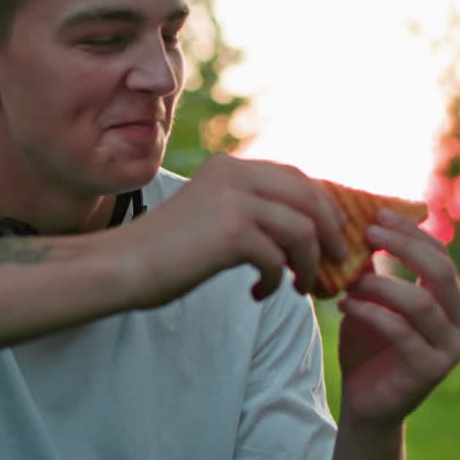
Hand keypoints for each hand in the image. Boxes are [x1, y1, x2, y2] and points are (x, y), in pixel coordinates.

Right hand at [114, 154, 349, 307]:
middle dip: (330, 231)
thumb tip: (302, 229)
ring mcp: (234, 201)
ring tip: (299, 286)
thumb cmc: (164, 251)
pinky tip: (259, 293)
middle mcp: (234, 175)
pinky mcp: (232, 232)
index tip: (333, 235)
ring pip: (303, 229)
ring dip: (309, 263)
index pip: (295, 177)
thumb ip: (248, 210)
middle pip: (309, 197)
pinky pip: (278, 258)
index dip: (322, 205)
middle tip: (338, 261)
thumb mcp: (210, 214)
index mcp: (228, 166)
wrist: (121, 266)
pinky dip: (277, 280)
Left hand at [336, 208, 459, 427]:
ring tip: (351, 279)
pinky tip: (345, 305)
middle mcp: (459, 324)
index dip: (411, 232)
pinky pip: (402, 333)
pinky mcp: (430, 371)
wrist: (364, 404)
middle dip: (405, 246)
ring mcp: (449, 350)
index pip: (441, 256)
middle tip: (368, 232)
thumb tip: (358, 222)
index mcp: (450, 303)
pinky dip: (372, 314)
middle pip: (442, 272)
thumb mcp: (370, 300)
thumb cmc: (368, 348)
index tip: (377, 214)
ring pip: (422, 302)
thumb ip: (372, 268)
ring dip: (382, 284)